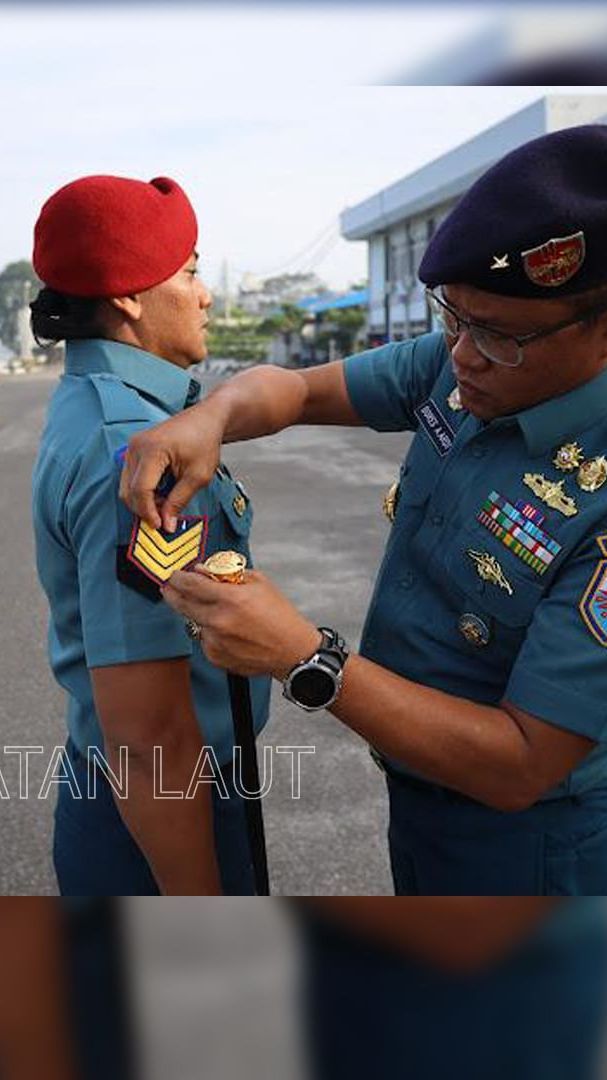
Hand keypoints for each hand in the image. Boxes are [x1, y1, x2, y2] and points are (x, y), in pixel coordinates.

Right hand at [119, 403, 223, 531]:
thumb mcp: (197, 476)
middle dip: (144, 509)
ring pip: (126, 486)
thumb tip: (166, 524)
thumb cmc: (204, 441)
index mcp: (153, 450)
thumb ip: (179, 501)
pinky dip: (142, 491)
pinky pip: (130, 477)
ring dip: (143, 501)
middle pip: (129, 490)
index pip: (141, 490)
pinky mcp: (134, 449)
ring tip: (166, 503)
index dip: (148, 512)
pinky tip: (161, 492)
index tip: (160, 526)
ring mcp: (133, 446)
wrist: (205, 420)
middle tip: (165, 518)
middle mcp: (137, 446)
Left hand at [162, 566, 321, 677]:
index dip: (178, 578)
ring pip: (192, 622)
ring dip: (196, 614)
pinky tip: (227, 631)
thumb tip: (201, 571)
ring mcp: (215, 641)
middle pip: (181, 604)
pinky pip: (203, 640)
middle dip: (173, 593)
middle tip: (171, 588)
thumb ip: (228, 574)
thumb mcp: (259, 583)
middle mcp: (219, 621)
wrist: (292, 650)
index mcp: (230, 599)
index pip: (190, 584)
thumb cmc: (279, 615)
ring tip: (216, 612)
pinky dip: (209, 633)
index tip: (174, 575)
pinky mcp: (216, 657)